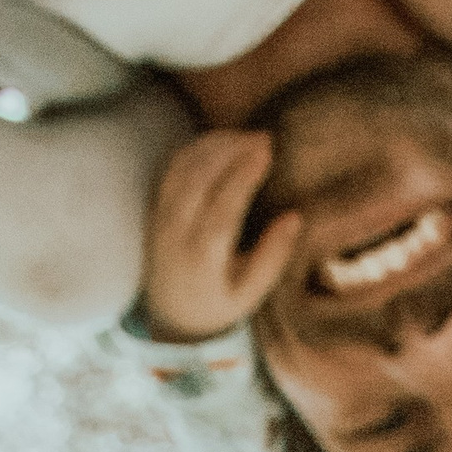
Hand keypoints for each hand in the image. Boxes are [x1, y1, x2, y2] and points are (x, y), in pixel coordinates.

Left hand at [141, 132, 302, 343]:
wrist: (170, 315)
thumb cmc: (218, 302)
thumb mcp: (251, 294)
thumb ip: (272, 257)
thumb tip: (294, 217)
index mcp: (202, 258)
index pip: (222, 207)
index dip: (243, 176)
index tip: (267, 152)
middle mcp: (176, 233)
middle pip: (200, 177)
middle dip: (232, 149)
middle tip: (263, 137)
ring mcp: (162, 216)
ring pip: (185, 166)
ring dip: (216, 144)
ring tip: (247, 137)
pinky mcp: (156, 205)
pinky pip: (174, 166)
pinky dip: (199, 147)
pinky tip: (223, 142)